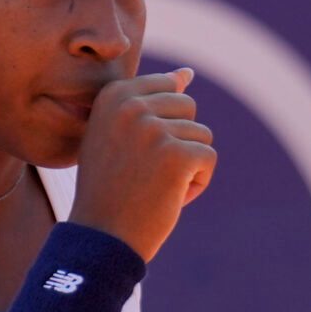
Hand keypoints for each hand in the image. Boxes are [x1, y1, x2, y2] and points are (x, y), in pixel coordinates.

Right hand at [69, 68, 216, 261]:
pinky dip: (197, 183)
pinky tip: (169, 198)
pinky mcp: (177, 155)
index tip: (136, 152)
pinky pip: (209, 158)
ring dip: (188, 165)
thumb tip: (187, 72)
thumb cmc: (110, 190)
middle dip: (178, 142)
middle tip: (146, 173)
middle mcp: (131, 106)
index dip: (163, 124)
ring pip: (201, 134)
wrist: (102, 238)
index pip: (167, 87)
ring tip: (154, 187)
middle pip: (187, 108)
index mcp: (112, 95)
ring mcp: (153, 129)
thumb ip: (147, 100)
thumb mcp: (118, 134)